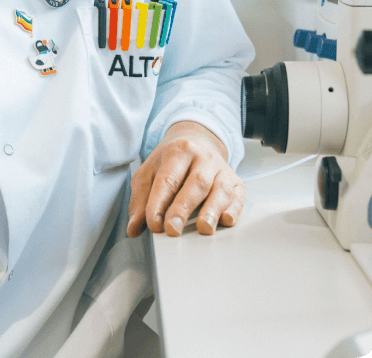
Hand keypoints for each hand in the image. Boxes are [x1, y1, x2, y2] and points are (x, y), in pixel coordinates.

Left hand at [126, 121, 243, 237]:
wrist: (196, 140)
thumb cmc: (171, 162)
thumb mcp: (150, 172)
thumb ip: (140, 199)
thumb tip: (133, 228)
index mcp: (178, 151)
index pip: (168, 178)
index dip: (159, 202)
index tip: (154, 224)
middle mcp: (202, 157)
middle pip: (195, 183)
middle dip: (183, 208)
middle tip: (172, 230)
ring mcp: (221, 169)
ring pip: (220, 189)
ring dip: (211, 210)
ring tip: (203, 228)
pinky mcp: (236, 182)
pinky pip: (237, 196)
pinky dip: (233, 209)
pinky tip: (226, 220)